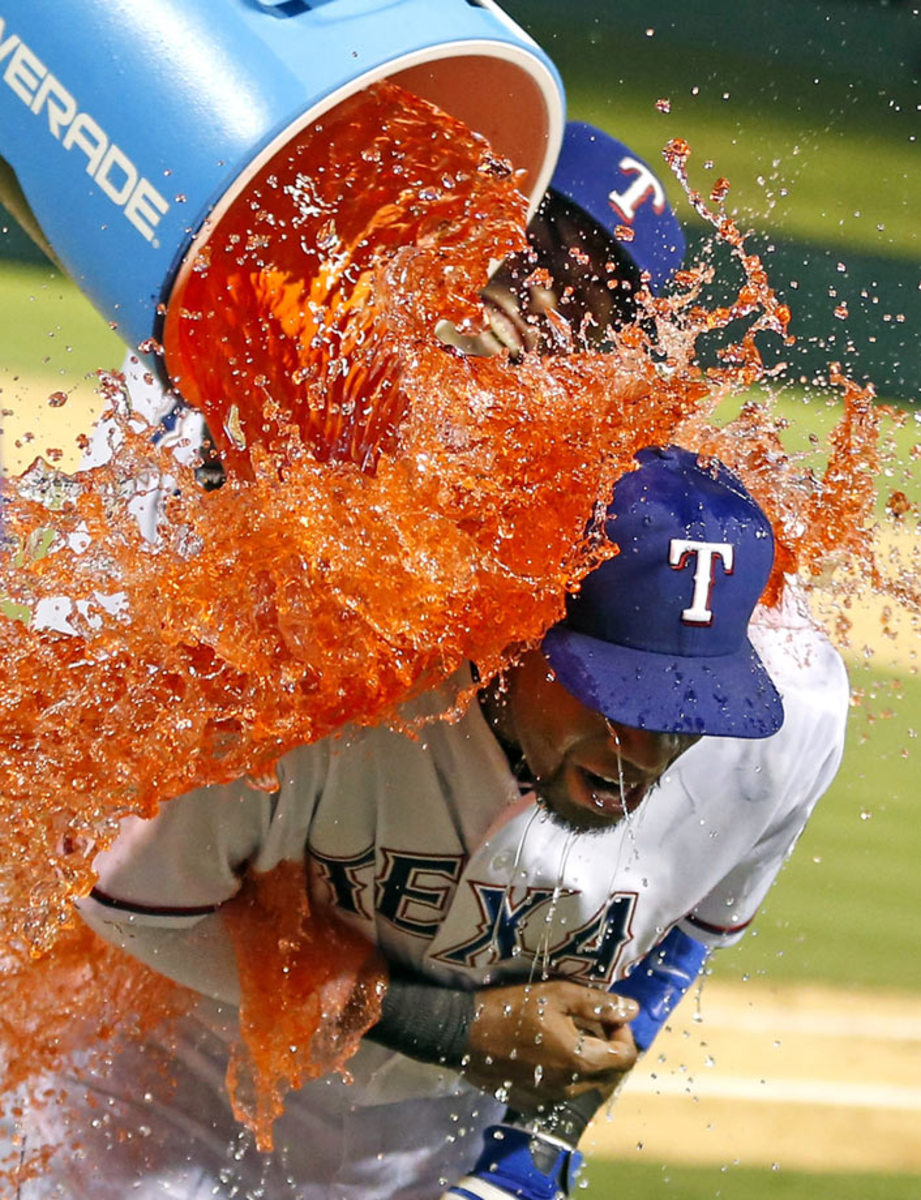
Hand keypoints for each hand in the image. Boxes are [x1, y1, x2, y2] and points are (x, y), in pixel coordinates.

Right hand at [463, 979, 638, 1108]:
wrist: (463, 1033)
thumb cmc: (511, 1008)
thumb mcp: (557, 995)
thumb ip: (597, 1003)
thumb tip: (633, 1009)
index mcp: (581, 1061)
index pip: (626, 1056)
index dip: (623, 1033)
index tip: (606, 1014)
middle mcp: (571, 1089)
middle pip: (609, 1072)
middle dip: (607, 1046)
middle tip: (586, 1020)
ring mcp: (552, 1100)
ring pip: (588, 1083)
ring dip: (587, 1059)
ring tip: (566, 1033)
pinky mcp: (533, 1103)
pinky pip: (565, 1090)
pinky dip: (566, 1072)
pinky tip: (547, 1051)